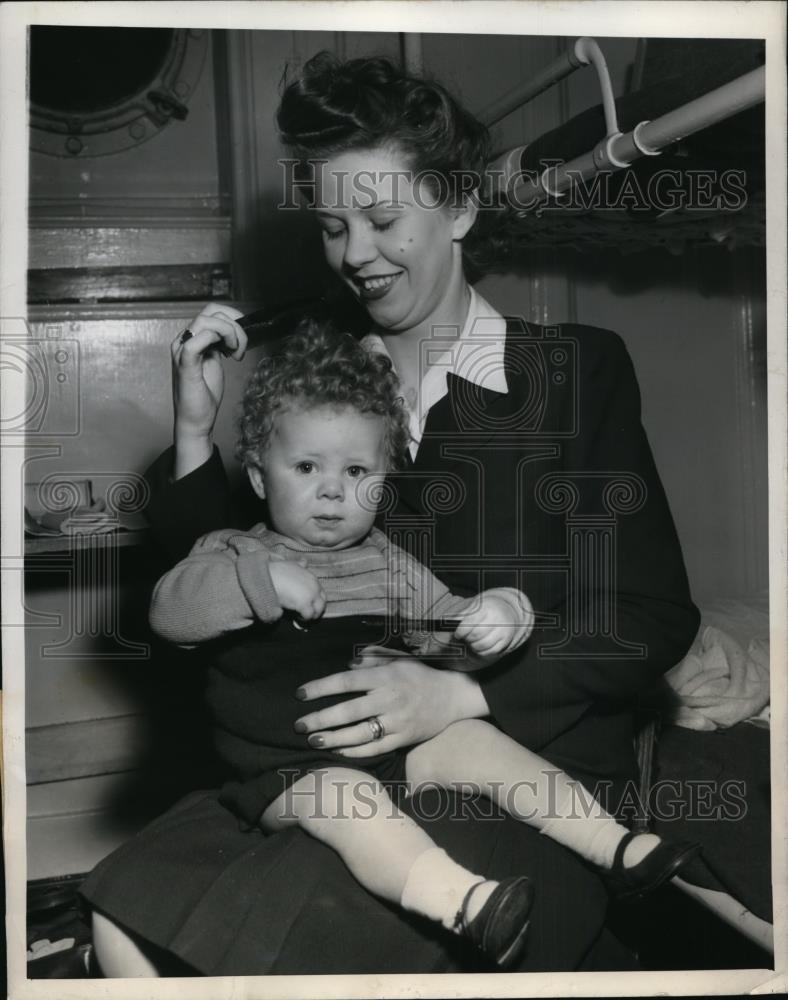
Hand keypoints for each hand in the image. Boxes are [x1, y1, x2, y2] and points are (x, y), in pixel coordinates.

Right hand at [171, 304, 246, 477]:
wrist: (196, 421)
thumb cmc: (204, 395)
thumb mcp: (215, 363)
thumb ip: (220, 345)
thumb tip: (234, 331)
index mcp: (191, 338)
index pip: (212, 311)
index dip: (233, 317)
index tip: (244, 337)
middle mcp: (183, 341)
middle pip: (211, 312)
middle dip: (235, 326)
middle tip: (242, 348)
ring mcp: (181, 351)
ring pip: (206, 321)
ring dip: (230, 333)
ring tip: (237, 353)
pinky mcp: (185, 365)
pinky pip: (196, 341)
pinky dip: (217, 341)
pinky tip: (228, 355)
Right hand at [269, 561, 325, 619]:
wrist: (268, 577)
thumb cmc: (277, 571)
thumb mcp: (291, 564)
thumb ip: (300, 564)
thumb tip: (304, 561)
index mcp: (312, 578)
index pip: (321, 592)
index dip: (315, 600)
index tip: (307, 603)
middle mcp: (314, 586)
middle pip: (322, 603)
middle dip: (316, 609)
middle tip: (306, 613)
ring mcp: (310, 595)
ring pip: (318, 611)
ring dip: (311, 615)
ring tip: (302, 616)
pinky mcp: (304, 604)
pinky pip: (309, 616)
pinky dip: (304, 619)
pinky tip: (297, 617)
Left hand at [293, 647, 488, 756]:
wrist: (454, 696)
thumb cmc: (420, 675)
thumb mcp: (398, 660)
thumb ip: (371, 661)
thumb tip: (347, 666)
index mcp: (386, 676)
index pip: (347, 682)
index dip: (321, 688)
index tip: (300, 694)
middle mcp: (390, 699)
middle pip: (349, 711)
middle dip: (320, 719)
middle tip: (299, 725)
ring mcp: (397, 722)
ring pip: (359, 734)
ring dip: (333, 739)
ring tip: (313, 741)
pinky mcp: (404, 739)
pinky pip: (375, 749)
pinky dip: (355, 752)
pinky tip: (337, 751)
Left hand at [453, 593, 531, 661]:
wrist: (506, 612)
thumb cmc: (485, 610)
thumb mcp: (473, 608)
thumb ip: (460, 616)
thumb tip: (447, 624)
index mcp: (486, 609)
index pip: (470, 622)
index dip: (461, 631)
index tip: (457, 634)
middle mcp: (496, 619)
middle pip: (476, 635)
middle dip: (466, 639)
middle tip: (464, 638)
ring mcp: (502, 631)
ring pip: (482, 645)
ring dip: (473, 646)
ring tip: (472, 641)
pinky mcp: (505, 641)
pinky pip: (490, 652)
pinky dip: (482, 651)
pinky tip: (480, 645)